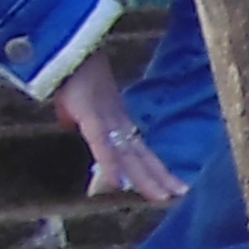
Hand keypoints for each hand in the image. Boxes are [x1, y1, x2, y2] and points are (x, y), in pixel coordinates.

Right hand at [53, 66, 186, 204]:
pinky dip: (109, 163)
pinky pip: (101, 144)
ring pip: (128, 154)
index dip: (156, 169)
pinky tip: (117, 182)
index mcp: (117, 122)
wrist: (69, 51)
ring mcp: (106, 120)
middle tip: (180, 195)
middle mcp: (117, 123)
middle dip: (159, 177)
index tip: (173, 187)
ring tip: (161, 197)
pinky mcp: (90, 115)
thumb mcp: (76, 105)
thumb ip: (76, 118)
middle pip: (141, 155)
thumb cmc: (73, 76)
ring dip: (144, 177)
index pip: (140, 150)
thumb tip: (69, 125)